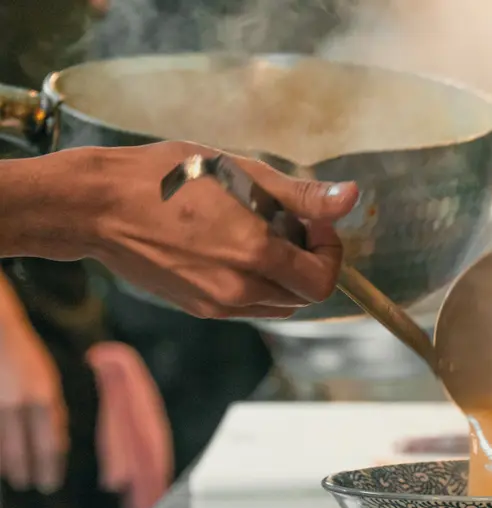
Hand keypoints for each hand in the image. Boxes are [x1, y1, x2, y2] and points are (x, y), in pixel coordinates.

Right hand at [0, 306, 67, 492]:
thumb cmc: (27, 359)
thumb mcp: (50, 382)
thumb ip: (54, 413)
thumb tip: (58, 445)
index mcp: (43, 399)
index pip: (49, 445)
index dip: (49, 468)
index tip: (49, 484)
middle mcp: (17, 406)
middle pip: (21, 452)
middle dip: (26, 472)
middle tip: (29, 485)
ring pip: (0, 447)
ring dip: (6, 466)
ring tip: (13, 477)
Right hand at [90, 141, 358, 318]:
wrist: (101, 205)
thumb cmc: (170, 177)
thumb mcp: (243, 173)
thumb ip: (302, 195)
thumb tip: (351, 197)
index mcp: (256, 254)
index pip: (322, 281)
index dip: (330, 253)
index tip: (315, 225)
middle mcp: (240, 289)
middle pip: (304, 296)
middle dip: (308, 262)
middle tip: (287, 224)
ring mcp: (218, 305)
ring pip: (278, 304)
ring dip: (283, 275)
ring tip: (257, 233)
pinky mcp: (199, 309)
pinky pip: (248, 305)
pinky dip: (256, 283)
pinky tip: (231, 247)